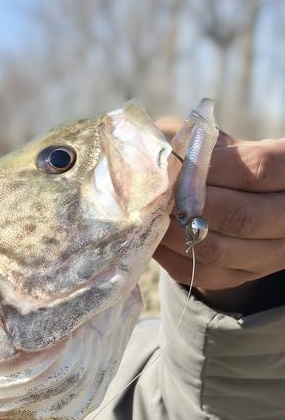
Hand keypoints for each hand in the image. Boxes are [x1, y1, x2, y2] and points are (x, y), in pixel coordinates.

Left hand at [154, 125, 284, 301]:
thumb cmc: (220, 161)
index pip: (261, 169)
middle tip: (157, 195)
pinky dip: (170, 255)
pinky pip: (202, 273)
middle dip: (191, 206)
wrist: (233, 196)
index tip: (178, 163)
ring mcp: (271, 253)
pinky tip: (151, 237)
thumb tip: (160, 157)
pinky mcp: (243, 275)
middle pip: (241, 217)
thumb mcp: (218, 144)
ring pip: (219, 250)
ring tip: (148, 216)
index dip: (215, 168)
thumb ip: (194, 145)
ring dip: (175, 233)